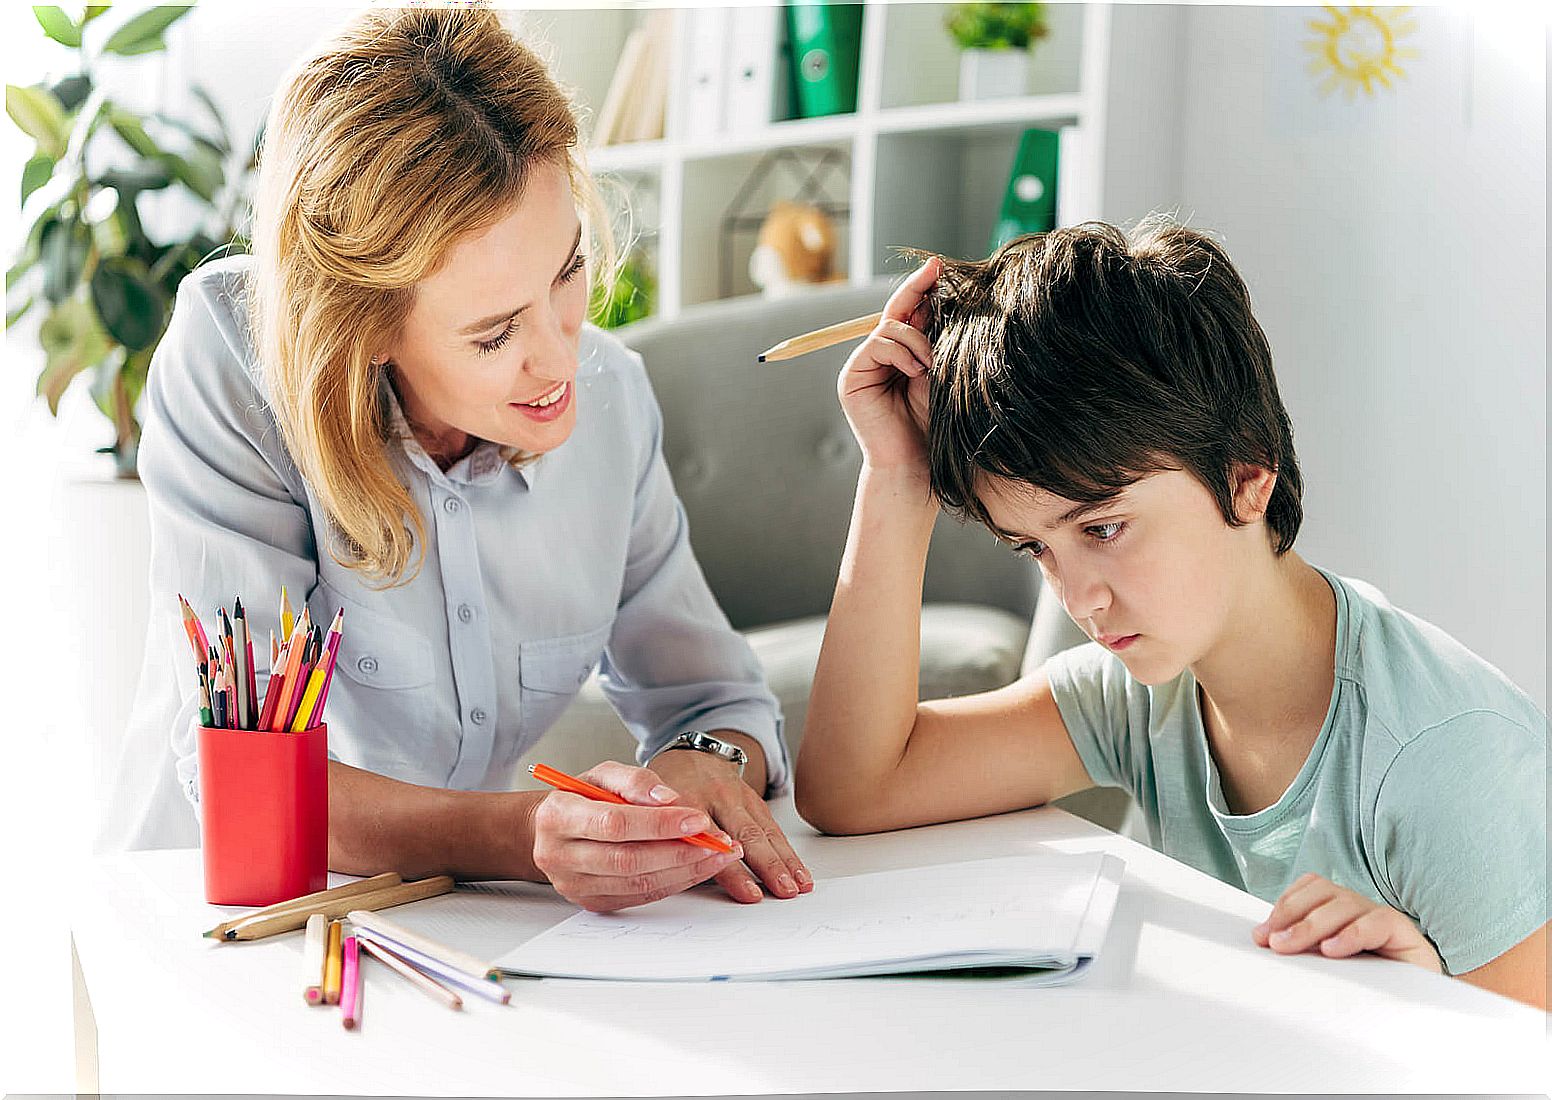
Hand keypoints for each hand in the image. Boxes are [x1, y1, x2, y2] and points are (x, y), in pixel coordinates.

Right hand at [530, 760, 744, 912]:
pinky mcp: (591, 902)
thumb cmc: (581, 798)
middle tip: (718, 842)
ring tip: (718, 856)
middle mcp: (560, 855)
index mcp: (559, 816)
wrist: (548, 831)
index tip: (698, 820)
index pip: (615, 823)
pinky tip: (697, 869)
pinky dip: (674, 883)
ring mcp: (574, 885)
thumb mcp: (602, 775)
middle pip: (628, 859)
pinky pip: (639, 896)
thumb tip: (669, 799)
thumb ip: (635, 781)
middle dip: (681, 852)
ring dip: (685, 871)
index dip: (660, 824)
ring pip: (637, 882)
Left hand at [648, 745, 813, 903]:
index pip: (710, 838)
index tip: (748, 892)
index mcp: (686, 799)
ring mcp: (739, 797)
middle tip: (783, 890)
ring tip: (799, 886)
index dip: (730, 868)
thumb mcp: (647, 807)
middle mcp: (716, 797)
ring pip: (765, 831)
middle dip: (768, 864)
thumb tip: (667, 876)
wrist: (688, 757)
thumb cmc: (662, 794)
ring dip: (784, 860)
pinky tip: (800, 872)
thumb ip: (656, 836)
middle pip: (746, 833)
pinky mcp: (754, 800)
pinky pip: (773, 828)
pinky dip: (788, 852)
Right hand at [837, 257, 939, 477]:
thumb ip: (933, 340)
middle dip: (917, 289)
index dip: (922, 289)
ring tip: (931, 365)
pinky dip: (900, 352)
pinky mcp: (851, 377)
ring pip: (889, 327)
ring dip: (917, 339)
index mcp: (900, 355)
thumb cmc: (933, 423)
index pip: (909, 313)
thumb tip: (938, 295)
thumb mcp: (939, 373)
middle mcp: (878, 356)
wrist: (917, 462)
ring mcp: (863, 365)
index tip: (940, 266)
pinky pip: (877, 344)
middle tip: (937, 269)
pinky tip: (916, 372)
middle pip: (896, 310)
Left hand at [1253, 872, 1441, 971]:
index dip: (1284, 905)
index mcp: (1340, 912)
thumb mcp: (1329, 967)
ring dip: (1311, 924)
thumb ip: (1305, 950)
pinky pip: (1377, 922)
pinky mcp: (1404, 934)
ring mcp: (1382, 918)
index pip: (1310, 888)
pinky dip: (1351, 934)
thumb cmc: (1368, 989)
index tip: (1261, 935)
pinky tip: (1332, 951)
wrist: (1420, 1011)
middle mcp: (1360, 909)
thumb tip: (1265, 944)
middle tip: (1272, 943)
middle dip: (1290, 914)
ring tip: (1291, 947)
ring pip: (1344, 903)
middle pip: (1321, 892)